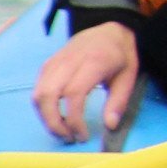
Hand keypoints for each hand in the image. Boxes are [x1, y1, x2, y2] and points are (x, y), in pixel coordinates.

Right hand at [34, 22, 140, 142]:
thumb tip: (110, 126)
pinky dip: (43, 108)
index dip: (73, 119)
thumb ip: (119, 102)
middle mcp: (70, 60)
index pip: (73, 94)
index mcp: (94, 61)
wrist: (109, 29)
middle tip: (69, 138)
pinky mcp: (47, 65)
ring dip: (45, 118)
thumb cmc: (120, 55)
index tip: (82, 135)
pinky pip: (37, 90)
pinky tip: (57, 117)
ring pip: (38, 94)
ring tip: (63, 130)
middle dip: (53, 123)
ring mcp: (55, 61)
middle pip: (48, 95)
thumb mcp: (129, 76)